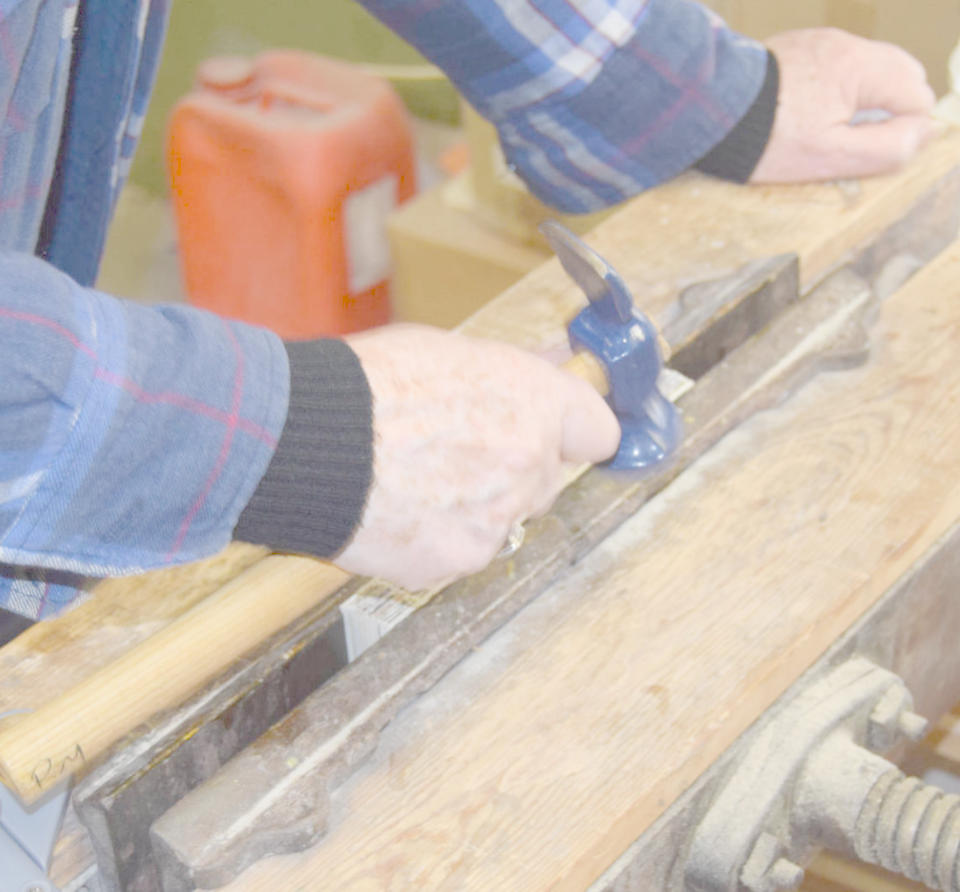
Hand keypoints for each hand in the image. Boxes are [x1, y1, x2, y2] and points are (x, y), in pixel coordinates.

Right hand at [335, 324, 619, 589]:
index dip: (576, 433)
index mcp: (534, 403)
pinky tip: (399, 511)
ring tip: (415, 482)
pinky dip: (438, 539)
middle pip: (546, 480)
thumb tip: (548, 367)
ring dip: (475, 508)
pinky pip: (462, 552)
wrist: (304, 441)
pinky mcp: (458, 560)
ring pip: (504, 521)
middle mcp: (529, 464)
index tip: (562, 436)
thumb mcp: (447, 353)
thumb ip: (510, 373)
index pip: (600, 431)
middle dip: (513, 471)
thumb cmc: (365, 385)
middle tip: (459, 454)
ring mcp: (497, 520)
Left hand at [751, 28, 935, 182]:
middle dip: (888, 109)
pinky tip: (806, 114)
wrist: (708, 118)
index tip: (871, 150)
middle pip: (897, 74)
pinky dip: (834, 90)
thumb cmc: (767, 141)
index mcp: (859, 67)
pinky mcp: (796, 49)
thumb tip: (923, 132)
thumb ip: (887, 147)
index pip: (915, 94)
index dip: (903, 129)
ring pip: (867, 69)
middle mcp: (843, 45)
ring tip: (828, 130)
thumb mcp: (831, 157)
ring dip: (862, 99)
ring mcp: (818, 43)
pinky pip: (834, 67)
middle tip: (854, 142)